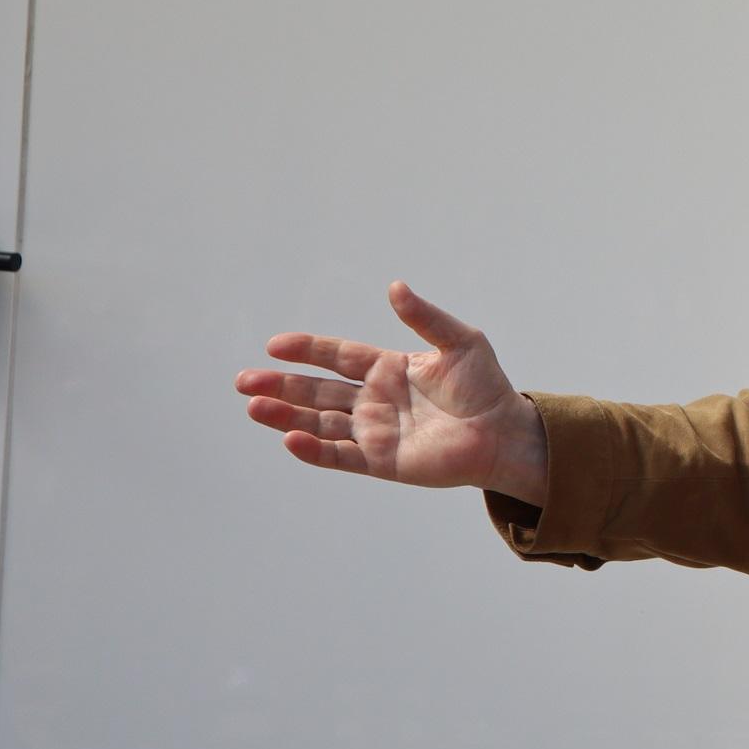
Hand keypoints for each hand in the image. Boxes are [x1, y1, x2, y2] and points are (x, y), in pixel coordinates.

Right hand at [237, 280, 547, 500]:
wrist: (505, 433)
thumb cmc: (487, 386)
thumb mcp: (460, 342)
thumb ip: (425, 318)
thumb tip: (395, 287)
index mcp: (389, 369)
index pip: (337, 357)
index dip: (307, 350)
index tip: (275, 345)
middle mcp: (375, 400)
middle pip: (317, 391)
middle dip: (281, 386)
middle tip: (244, 381)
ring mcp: (375, 432)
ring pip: (319, 423)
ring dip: (286, 416)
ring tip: (254, 406)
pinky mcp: (381, 461)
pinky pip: (339, 455)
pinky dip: (314, 449)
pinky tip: (290, 438)